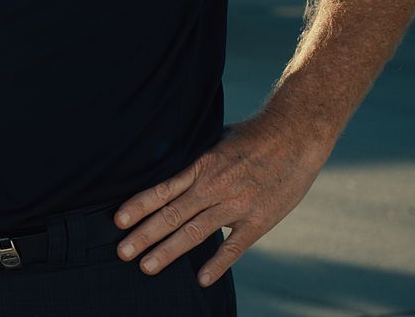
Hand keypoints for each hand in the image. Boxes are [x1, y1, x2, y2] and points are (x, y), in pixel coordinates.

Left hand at [112, 110, 333, 286]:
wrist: (296, 133)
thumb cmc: (254, 135)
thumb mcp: (217, 141)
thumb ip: (197, 162)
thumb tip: (173, 175)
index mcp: (202, 166)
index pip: (163, 190)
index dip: (139, 206)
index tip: (118, 221)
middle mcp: (215, 186)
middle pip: (172, 214)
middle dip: (144, 235)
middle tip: (122, 252)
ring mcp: (237, 204)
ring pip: (196, 232)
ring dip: (169, 251)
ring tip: (147, 267)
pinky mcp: (260, 219)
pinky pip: (235, 246)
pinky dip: (218, 264)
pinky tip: (201, 280)